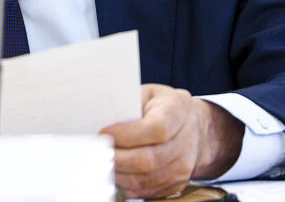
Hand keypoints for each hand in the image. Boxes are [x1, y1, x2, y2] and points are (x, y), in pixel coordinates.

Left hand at [100, 84, 242, 198]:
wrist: (188, 125)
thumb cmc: (160, 106)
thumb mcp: (147, 94)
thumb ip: (128, 103)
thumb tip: (100, 118)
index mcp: (179, 109)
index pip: (156, 128)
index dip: (127, 135)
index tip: (104, 133)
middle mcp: (187, 138)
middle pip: (149, 159)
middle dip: (117, 158)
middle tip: (96, 152)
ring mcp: (184, 164)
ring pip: (146, 178)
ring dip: (119, 173)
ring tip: (101, 163)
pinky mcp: (177, 182)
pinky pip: (148, 190)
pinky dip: (127, 184)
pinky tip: (115, 172)